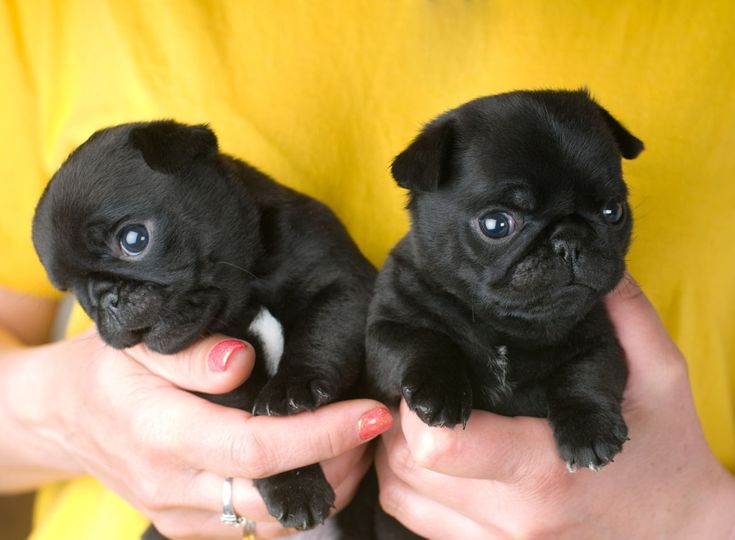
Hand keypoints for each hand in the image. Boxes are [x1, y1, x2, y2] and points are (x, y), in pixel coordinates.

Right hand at [9, 330, 390, 538]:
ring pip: (271, 523)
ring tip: (358, 441)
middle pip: (274, 497)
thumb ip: (188, 354)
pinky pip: (254, 529)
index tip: (370, 411)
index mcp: (160, 434)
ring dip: (327, 487)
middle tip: (374, 424)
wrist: (64, 415)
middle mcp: (171, 486)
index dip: (322, 434)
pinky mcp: (186, 525)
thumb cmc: (106, 369)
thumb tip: (240, 362)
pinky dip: (297, 502)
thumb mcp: (137, 342)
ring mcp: (178, 514)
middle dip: (339, 464)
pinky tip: (321, 463)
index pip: (257, 448)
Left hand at [375, 275, 734, 538]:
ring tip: (424, 417)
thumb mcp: (661, 378)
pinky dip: (408, 485)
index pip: (439, 445)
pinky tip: (432, 458)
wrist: (683, 537)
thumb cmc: (669, 456)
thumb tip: (594, 258)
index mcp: (543, 471)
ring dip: (395, 451)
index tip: (435, 376)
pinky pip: (415, 520)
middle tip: (426, 387)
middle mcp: (512, 518)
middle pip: (406, 464)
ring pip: (399, 495)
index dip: (420, 404)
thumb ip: (626, 315)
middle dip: (401, 419)